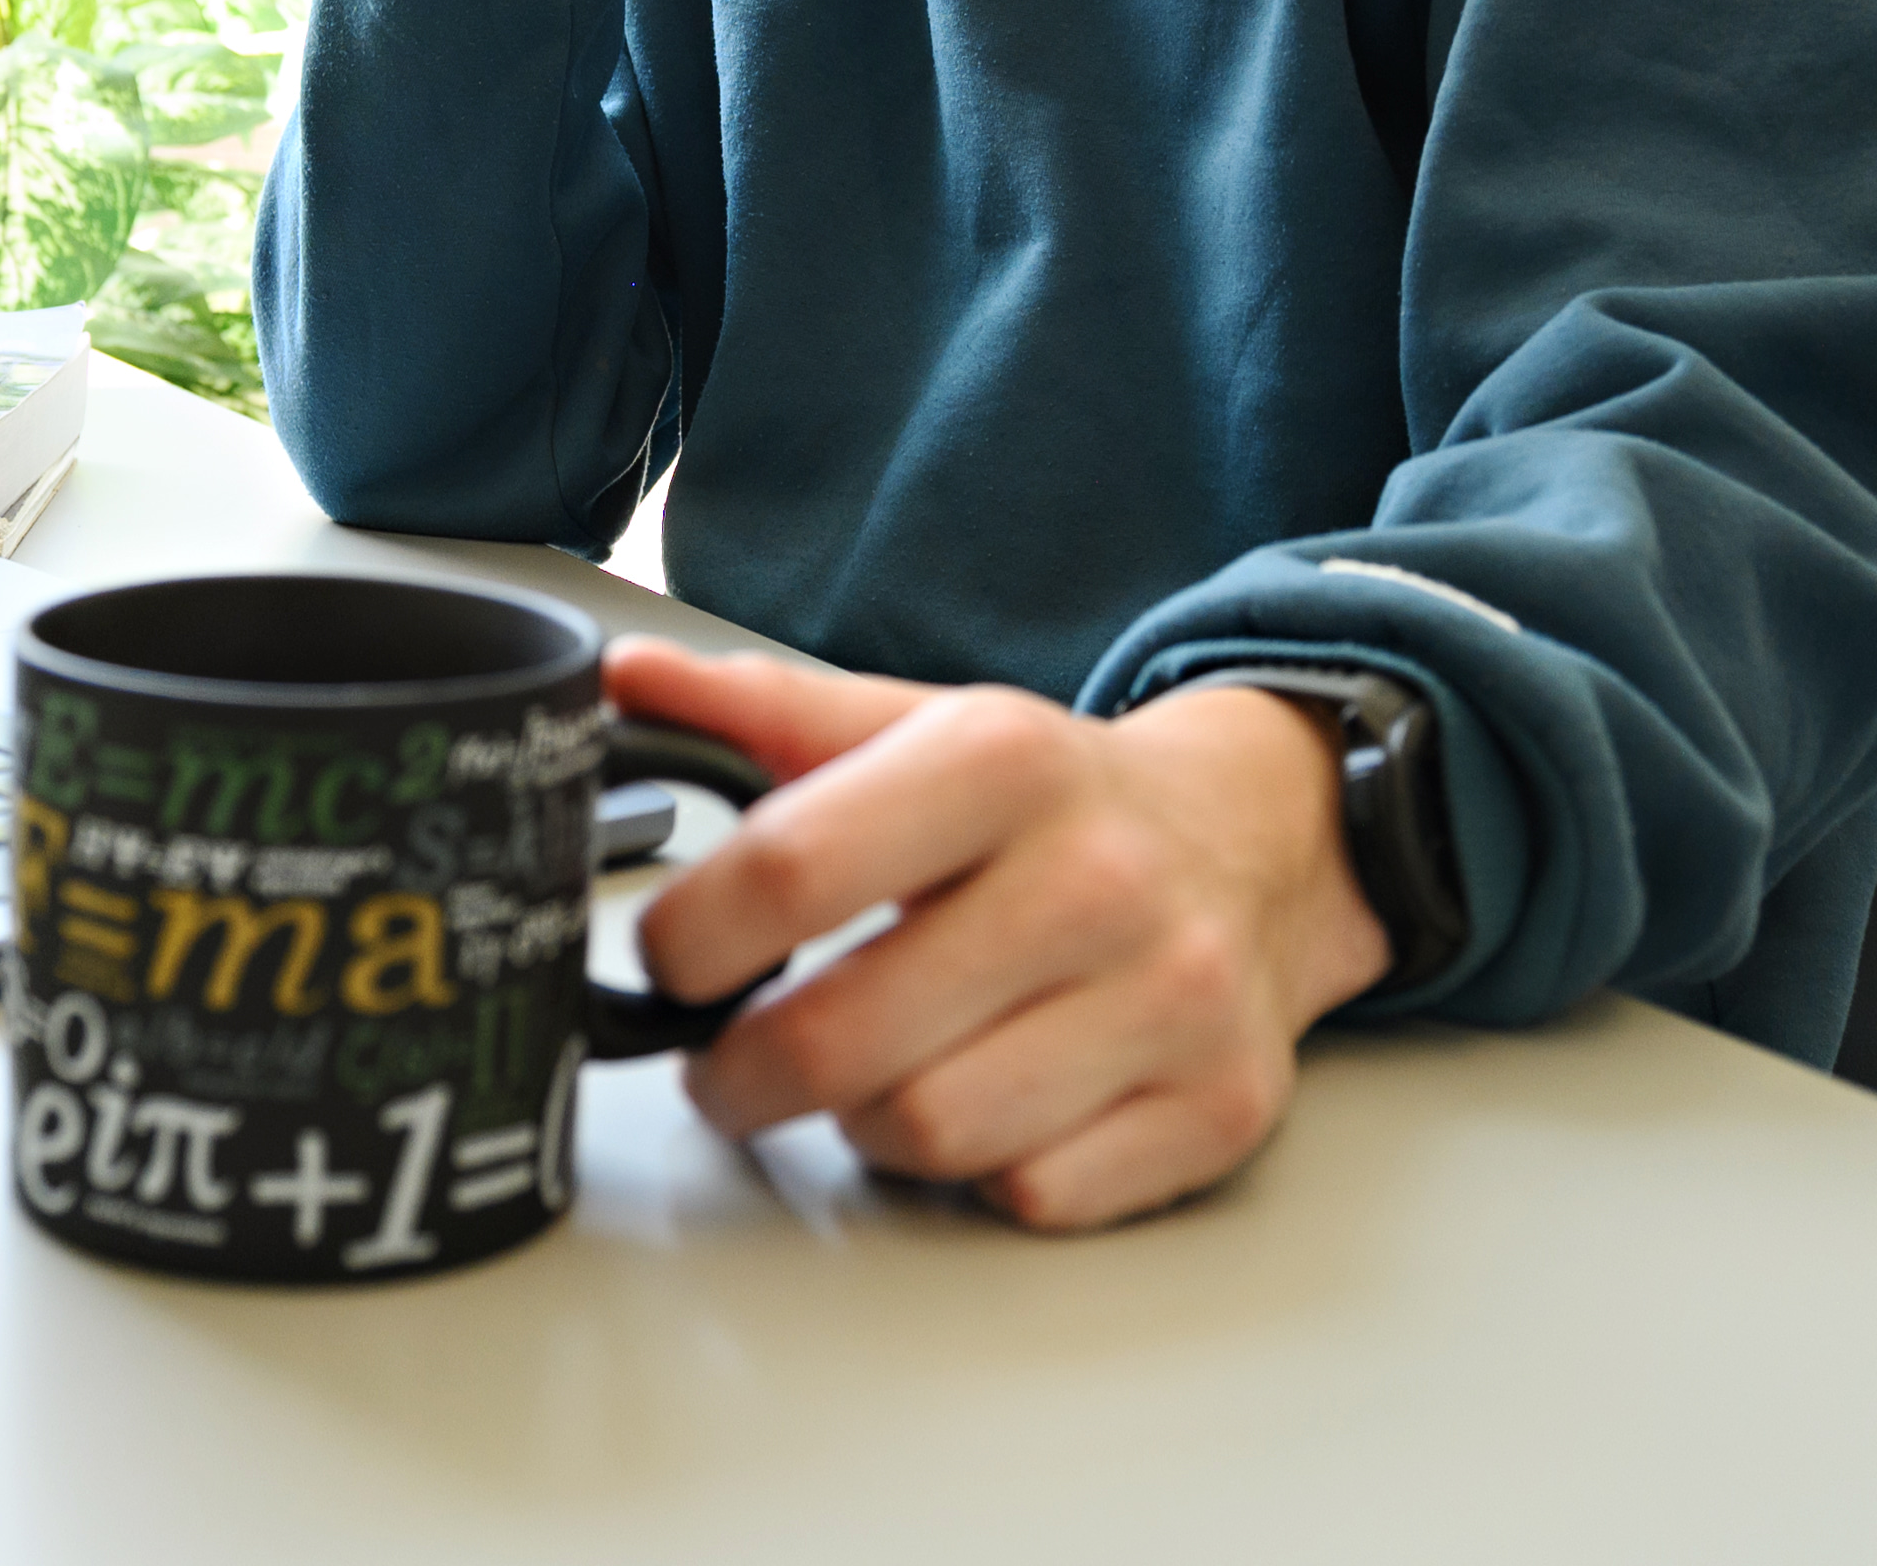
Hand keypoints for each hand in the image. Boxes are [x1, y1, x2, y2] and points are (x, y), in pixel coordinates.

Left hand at [608, 636, 1393, 1231]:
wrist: (1256, 839)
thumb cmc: (1051, 799)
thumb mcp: (919, 724)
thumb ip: (765, 714)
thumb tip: (620, 680)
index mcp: (1003, 758)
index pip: (790, 868)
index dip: (691, 939)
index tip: (671, 961)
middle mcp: (1099, 877)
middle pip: (843, 1041)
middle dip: (742, 1074)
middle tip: (725, 1065)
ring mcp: (1171, 1000)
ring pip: (931, 1136)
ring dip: (862, 1125)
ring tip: (862, 1076)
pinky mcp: (1220, 1106)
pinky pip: (1032, 1197)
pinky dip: (982, 1173)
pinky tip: (981, 1104)